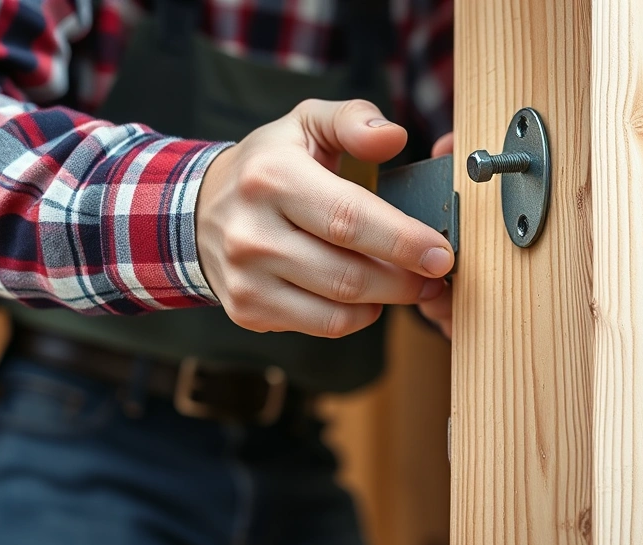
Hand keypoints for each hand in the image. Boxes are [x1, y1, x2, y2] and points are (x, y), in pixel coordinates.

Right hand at [197, 100, 454, 336]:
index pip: (349, 218)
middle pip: (349, 273)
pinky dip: (358, 316)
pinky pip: (324, 327)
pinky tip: (369, 296)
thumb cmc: (270, 165)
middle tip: (437, 274)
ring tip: (412, 285)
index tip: (442, 253)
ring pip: (339, 308)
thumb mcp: (306, 123)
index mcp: (272, 177)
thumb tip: (395, 136)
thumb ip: (354, 120)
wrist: (201, 209)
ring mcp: (246, 277)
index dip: (403, 240)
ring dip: (388, 301)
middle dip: (405, 280)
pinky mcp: (249, 309)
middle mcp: (252, 232)